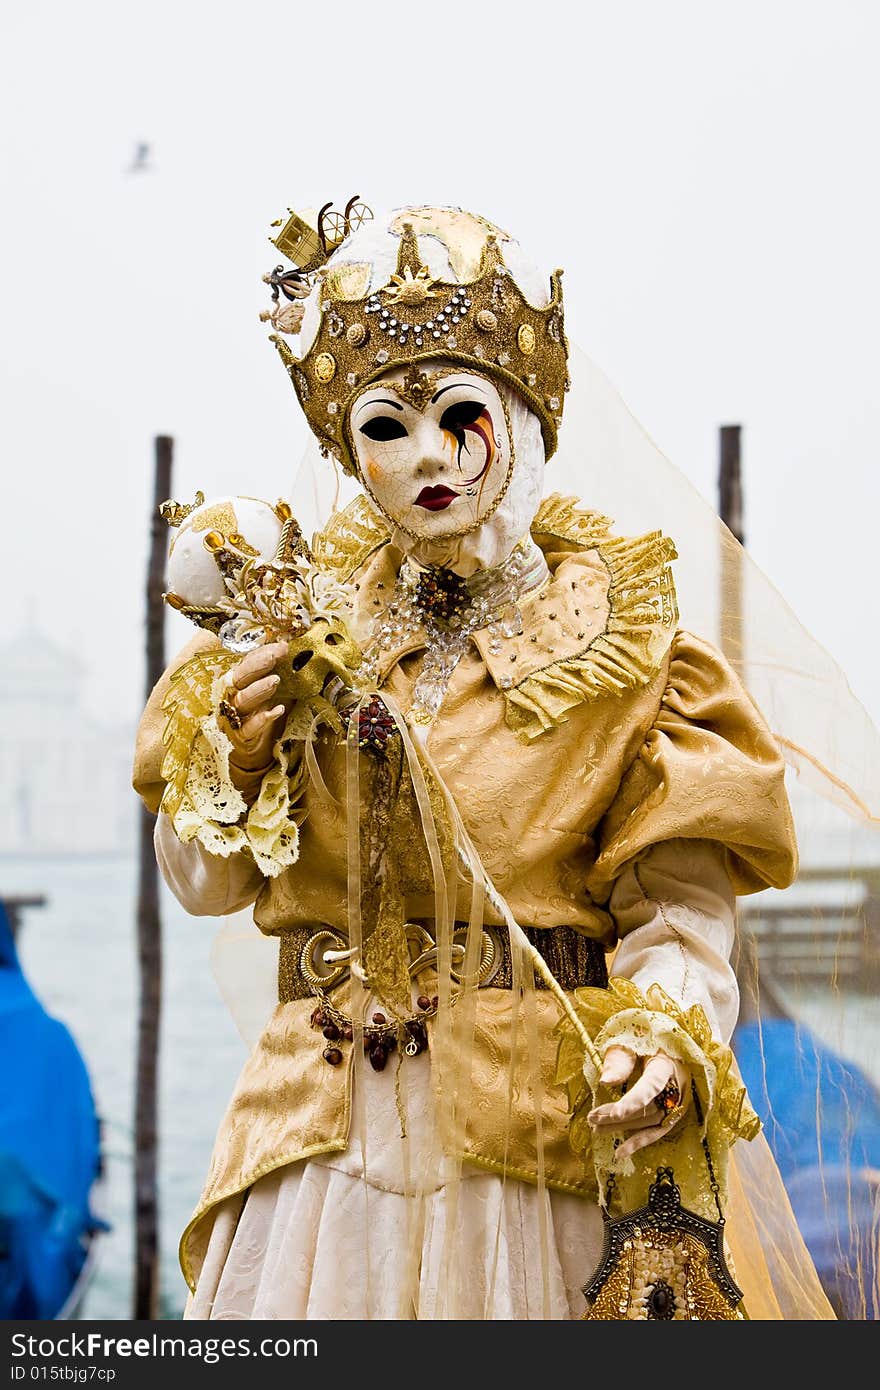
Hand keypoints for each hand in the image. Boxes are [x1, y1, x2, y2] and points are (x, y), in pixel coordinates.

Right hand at [218, 641, 289, 782]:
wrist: (235, 747)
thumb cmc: (249, 714)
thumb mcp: (258, 690)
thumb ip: (269, 673)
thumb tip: (287, 650)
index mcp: (234, 683)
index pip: (245, 664)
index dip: (261, 653)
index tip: (282, 646)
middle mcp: (230, 697)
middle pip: (239, 678)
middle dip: (257, 665)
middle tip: (276, 655)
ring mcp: (232, 717)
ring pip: (242, 702)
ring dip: (258, 690)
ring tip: (275, 680)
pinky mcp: (238, 738)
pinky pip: (248, 729)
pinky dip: (261, 721)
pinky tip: (278, 711)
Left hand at [587, 1047, 689, 1160]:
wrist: (667, 1042)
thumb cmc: (646, 1037)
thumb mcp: (631, 1040)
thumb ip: (620, 1060)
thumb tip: (604, 1082)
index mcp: (667, 1065)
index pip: (651, 1086)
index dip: (634, 1101)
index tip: (615, 1112)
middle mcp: (677, 1087)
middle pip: (647, 1107)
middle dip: (618, 1115)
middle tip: (592, 1118)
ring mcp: (677, 1103)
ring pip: (650, 1121)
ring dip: (623, 1127)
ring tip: (595, 1128)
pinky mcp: (673, 1112)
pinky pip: (657, 1130)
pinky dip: (639, 1142)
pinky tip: (620, 1152)